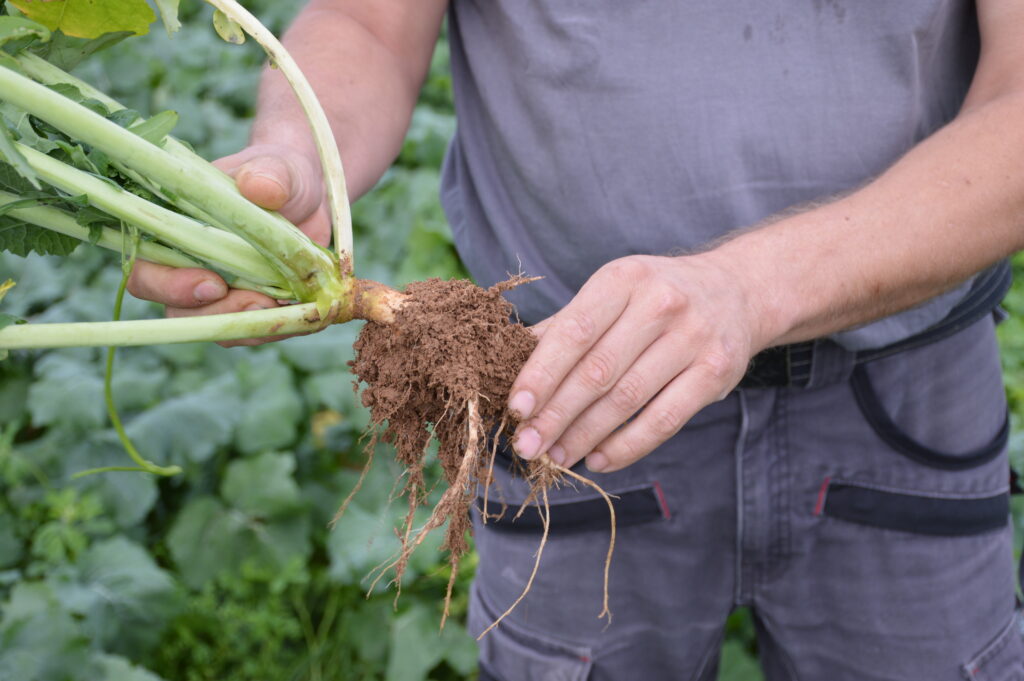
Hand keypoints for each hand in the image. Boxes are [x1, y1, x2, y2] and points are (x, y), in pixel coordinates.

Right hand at [126, 144, 327, 346]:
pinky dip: (280, 326)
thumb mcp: (277, 166)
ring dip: (251, 324)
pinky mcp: (254, 305)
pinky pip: (257, 330)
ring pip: (218, 327)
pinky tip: (305, 310)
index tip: (212, 284)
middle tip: (258, 302)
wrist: (313, 195)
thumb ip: (267, 172)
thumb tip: (259, 186)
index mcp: (173, 231)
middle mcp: (189, 268)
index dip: (168, 286)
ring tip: (288, 304)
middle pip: (178, 311)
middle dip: (215, 315)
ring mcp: (222, 292)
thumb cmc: (280, 173)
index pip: (146, 271)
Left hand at [508, 254, 770, 472]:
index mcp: (623, 279)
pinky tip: (598, 459)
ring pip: (627, 400)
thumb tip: (510, 364)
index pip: (574, 332)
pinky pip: (664, 420)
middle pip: (598, 371)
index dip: (542, 374)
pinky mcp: (716, 372)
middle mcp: (661, 304)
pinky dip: (626, 446)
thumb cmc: (655, 296)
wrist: (738, 290)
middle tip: (527, 446)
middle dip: (556, 415)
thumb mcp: (613, 292)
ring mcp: (693, 338)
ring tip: (556, 458)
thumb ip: (566, 326)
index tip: (516, 409)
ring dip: (585, 436)